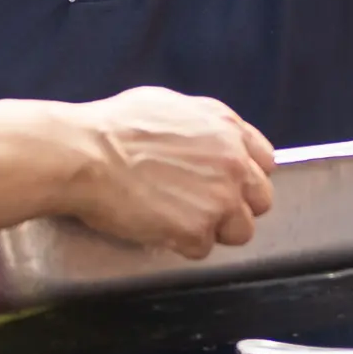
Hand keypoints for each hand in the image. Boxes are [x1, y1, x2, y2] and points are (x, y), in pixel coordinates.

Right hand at [72, 87, 275, 257]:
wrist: (86, 154)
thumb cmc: (114, 126)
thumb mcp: (169, 105)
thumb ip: (203, 124)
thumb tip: (207, 136)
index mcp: (227, 129)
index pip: (265, 162)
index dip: (245, 176)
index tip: (227, 183)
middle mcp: (234, 163)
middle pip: (261, 200)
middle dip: (236, 206)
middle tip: (201, 206)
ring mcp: (220, 199)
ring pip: (240, 231)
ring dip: (213, 230)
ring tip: (177, 220)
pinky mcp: (198, 231)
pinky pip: (202, 249)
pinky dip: (181, 244)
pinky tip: (157, 227)